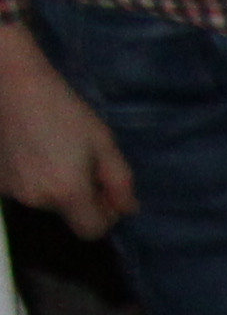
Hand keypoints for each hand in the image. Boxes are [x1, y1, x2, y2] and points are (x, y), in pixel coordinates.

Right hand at [0, 22, 135, 236]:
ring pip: (46, 202)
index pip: (91, 231)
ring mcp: (10, 190)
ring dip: (57, 186)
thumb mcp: (103, 143)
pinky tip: (34, 149)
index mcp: (66, 193)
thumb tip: (127, 210)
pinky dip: (35, 177)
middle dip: (81, 197)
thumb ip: (120, 183)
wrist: (10, 83)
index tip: (105, 191)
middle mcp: (35, 199)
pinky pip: (24, 188)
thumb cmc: (63, 109)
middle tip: (81, 161)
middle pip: (68, 215)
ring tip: (55, 150)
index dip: (105, 216)